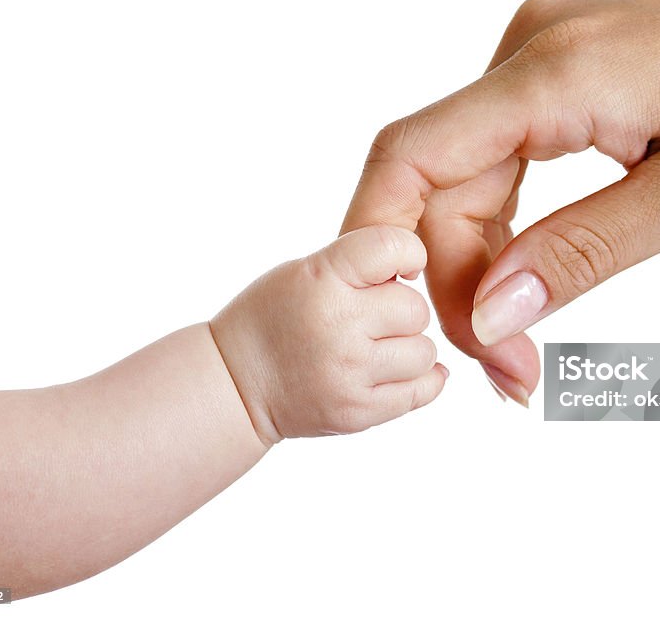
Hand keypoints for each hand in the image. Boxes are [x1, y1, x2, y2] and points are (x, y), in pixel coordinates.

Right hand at [210, 225, 446, 444]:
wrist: (235, 384)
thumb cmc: (275, 317)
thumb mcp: (304, 271)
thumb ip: (359, 267)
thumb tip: (421, 274)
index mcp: (322, 279)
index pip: (391, 248)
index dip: (409, 253)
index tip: (402, 268)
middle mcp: (338, 326)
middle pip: (416, 309)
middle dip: (402, 311)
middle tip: (376, 318)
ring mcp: (349, 373)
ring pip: (424, 352)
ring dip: (410, 348)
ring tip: (380, 347)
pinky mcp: (357, 412)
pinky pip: (422, 391)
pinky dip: (422, 380)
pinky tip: (402, 370)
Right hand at [341, 0, 659, 404]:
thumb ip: (583, 251)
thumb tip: (492, 311)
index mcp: (555, 70)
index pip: (412, 160)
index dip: (396, 258)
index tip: (443, 341)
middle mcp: (533, 46)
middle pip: (441, 179)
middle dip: (460, 283)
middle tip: (513, 369)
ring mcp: (549, 48)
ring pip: (472, 169)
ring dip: (483, 257)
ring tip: (524, 337)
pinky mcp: (571, 62)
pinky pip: (508, 146)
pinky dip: (511, 216)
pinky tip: (535, 266)